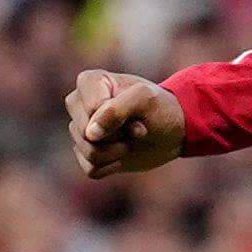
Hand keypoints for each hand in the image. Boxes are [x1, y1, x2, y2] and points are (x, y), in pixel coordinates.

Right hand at [68, 70, 185, 177]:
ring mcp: (80, 130)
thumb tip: (90, 133)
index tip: (137, 114)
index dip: (119, 118)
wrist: (173, 131)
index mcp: (88, 82)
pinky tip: (123, 155)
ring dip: (117, 152)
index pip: (92, 108)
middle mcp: (78, 104)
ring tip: (130, 141)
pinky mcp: (86, 153)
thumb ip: (117, 109)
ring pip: (88, 151)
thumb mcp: (146, 99)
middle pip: (85, 132)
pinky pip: (91, 169)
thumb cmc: (159, 109)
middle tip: (136, 128)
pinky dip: (112, 166)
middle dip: (117, 135)